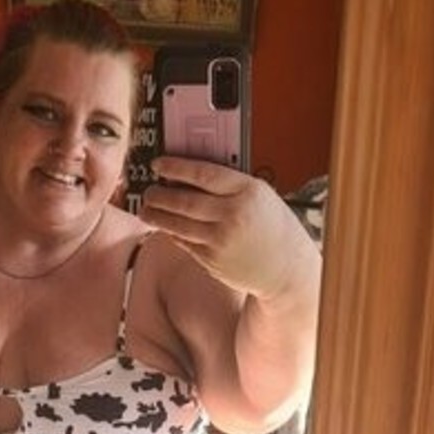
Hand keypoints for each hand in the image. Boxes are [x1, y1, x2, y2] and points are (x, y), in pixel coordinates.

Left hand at [141, 160, 305, 301]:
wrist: (287, 268)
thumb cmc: (273, 227)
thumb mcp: (260, 194)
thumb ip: (229, 184)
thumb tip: (190, 174)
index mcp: (247, 191)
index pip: (203, 174)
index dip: (176, 168)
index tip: (158, 165)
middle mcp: (233, 216)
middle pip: (184, 202)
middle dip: (159, 195)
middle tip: (147, 191)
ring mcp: (221, 241)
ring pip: (178, 225)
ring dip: (157, 216)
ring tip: (146, 209)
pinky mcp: (213, 261)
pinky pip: (185, 243)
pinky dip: (172, 233)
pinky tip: (165, 226)